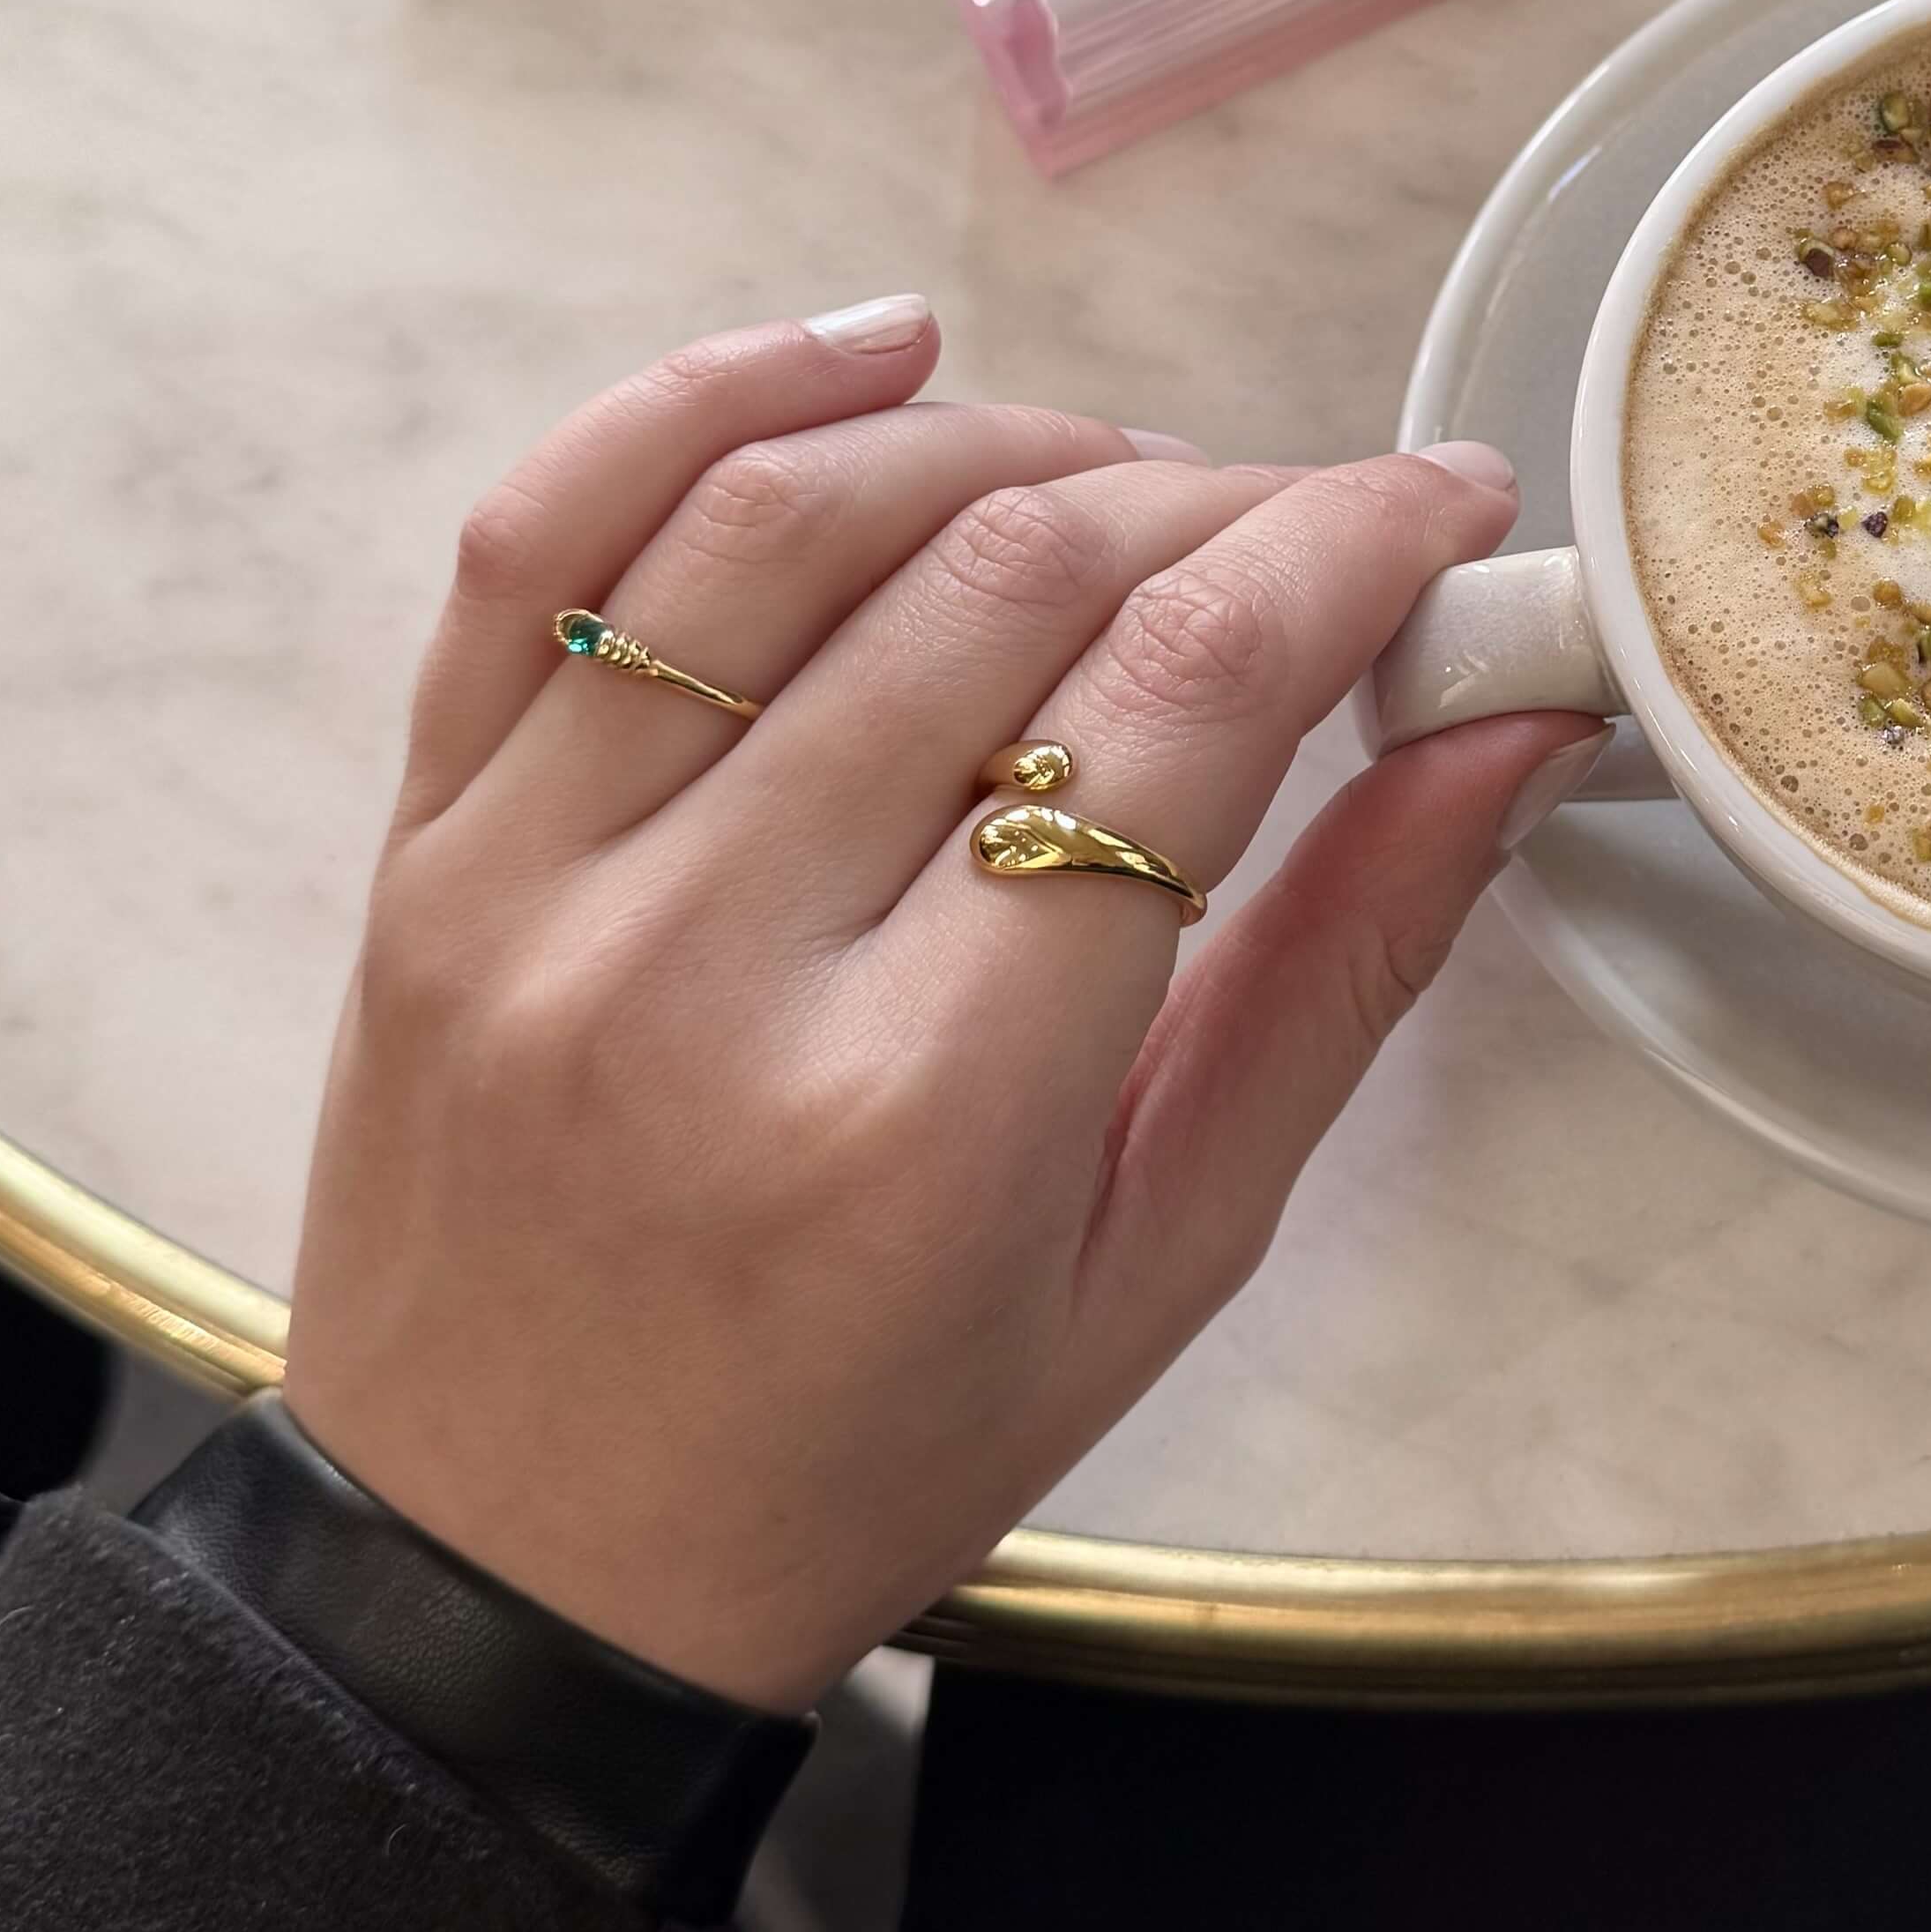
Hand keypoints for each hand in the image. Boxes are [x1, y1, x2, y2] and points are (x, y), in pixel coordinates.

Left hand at [281, 302, 1605, 1709]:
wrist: (512, 1574)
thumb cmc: (867, 1453)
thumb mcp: (1157, 1264)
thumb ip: (1334, 982)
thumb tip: (1505, 734)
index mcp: (935, 1108)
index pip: (1180, 700)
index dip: (1345, 550)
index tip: (1442, 508)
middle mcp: (716, 962)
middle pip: (1008, 576)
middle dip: (1216, 501)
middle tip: (1315, 528)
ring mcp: (537, 884)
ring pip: (791, 516)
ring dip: (1002, 441)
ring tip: (1127, 478)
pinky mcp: (426, 844)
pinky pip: (542, 538)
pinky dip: (712, 399)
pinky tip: (870, 358)